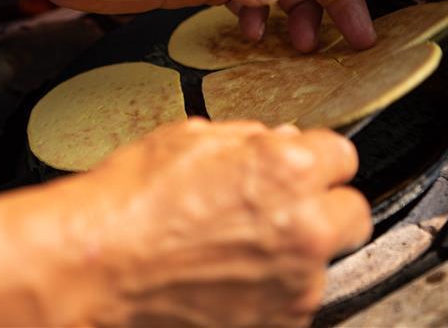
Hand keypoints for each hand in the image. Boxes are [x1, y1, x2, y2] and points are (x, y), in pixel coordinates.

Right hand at [0, 119, 371, 326]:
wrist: (95, 269)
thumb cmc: (130, 203)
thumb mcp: (189, 140)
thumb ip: (250, 139)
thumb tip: (283, 142)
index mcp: (287, 170)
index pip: (342, 155)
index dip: (315, 159)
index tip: (301, 168)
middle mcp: (304, 228)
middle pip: (352, 212)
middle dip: (323, 205)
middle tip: (282, 208)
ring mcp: (295, 285)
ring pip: (323, 260)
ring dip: (295, 251)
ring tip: (236, 248)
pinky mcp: (279, 323)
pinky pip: (294, 299)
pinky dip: (272, 289)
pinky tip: (226, 277)